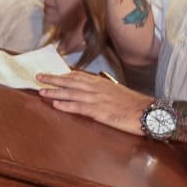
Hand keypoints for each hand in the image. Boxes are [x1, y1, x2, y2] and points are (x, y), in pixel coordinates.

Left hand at [35, 71, 149, 135]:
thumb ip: (102, 90)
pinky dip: (67, 106)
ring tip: (41, 92)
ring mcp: (99, 100)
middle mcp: (98, 89)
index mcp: (101, 83)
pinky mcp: (101, 112)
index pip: (77, 76)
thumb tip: (90, 89)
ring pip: (72, 94)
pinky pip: (80, 108)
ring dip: (55, 92)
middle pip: (71, 82)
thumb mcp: (116, 92)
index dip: (62, 75)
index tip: (50, 74)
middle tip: (38, 78)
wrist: (149, 112)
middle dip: (53, 79)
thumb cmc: (133, 104)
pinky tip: (56, 105)